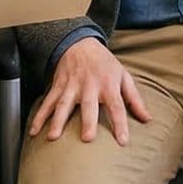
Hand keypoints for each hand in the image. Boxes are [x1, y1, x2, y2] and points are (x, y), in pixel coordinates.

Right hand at [29, 37, 151, 143]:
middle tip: (86, 138)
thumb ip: (135, 99)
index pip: (117, 106)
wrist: (80, 43)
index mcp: (108, 85)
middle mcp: (89, 86)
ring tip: (53, 136)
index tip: (122, 141)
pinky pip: (48, 102)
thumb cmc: (105, 64)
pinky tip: (34, 130)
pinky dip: (40, 116)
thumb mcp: (124, 76)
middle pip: (89, 105)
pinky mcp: (58, 86)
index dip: (120, 123)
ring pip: (64, 104)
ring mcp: (71, 86)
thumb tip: (148, 119)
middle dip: (87, 121)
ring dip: (58, 120)